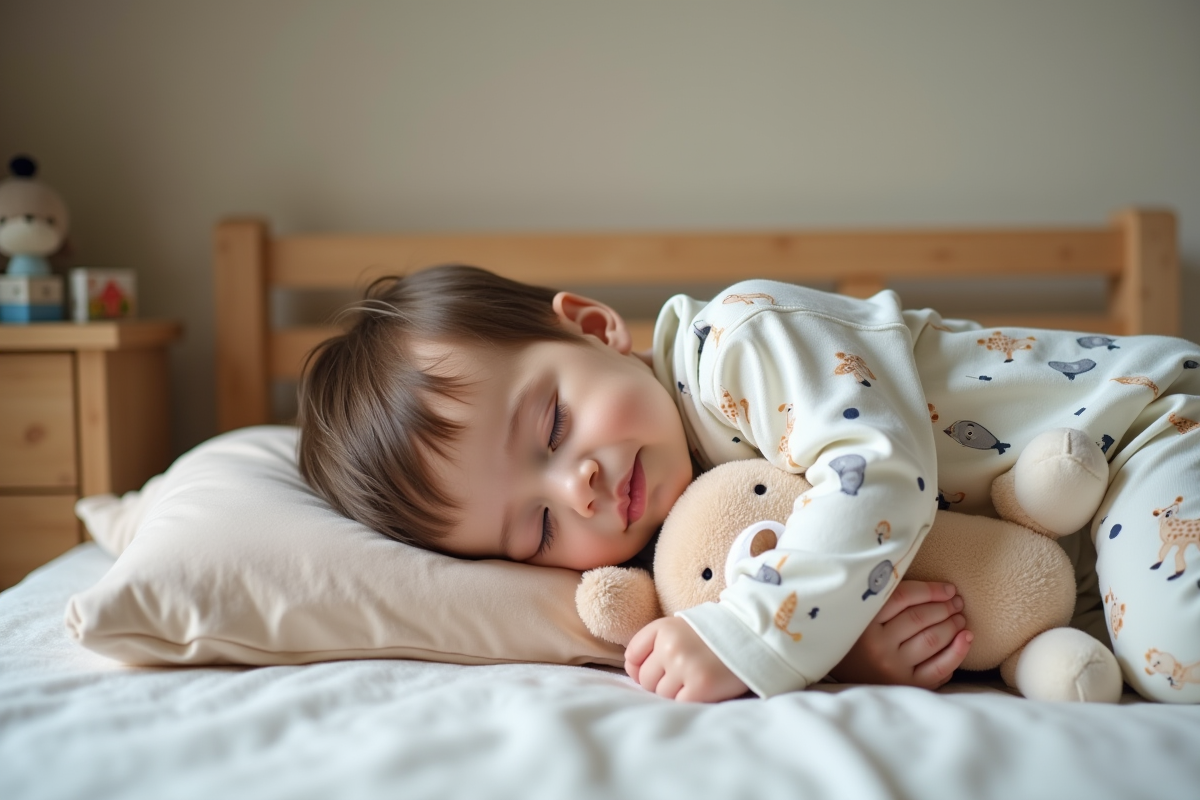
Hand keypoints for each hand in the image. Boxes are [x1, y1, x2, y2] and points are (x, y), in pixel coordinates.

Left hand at [625, 616, 749, 701]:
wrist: (751, 637)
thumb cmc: (711, 635)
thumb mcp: (679, 627)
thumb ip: (653, 643)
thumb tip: (632, 671)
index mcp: (663, 628)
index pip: (632, 656)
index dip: (641, 667)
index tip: (658, 667)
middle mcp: (670, 646)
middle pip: (645, 679)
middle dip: (658, 682)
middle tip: (680, 676)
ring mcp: (684, 667)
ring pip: (660, 694)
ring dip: (674, 692)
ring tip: (692, 680)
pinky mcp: (700, 686)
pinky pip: (678, 703)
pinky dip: (687, 700)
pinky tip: (699, 689)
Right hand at [830, 580, 972, 688]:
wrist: (846, 675)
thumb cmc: (857, 638)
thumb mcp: (861, 614)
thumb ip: (885, 597)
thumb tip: (931, 586)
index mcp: (864, 621)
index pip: (903, 597)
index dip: (930, 590)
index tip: (948, 588)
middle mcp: (878, 645)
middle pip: (920, 618)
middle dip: (944, 607)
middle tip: (956, 602)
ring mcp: (893, 667)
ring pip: (932, 639)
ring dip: (952, 625)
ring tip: (959, 617)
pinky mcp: (908, 684)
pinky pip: (939, 667)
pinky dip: (958, 651)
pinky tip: (966, 637)